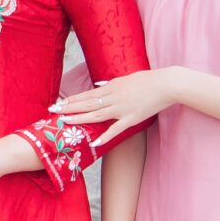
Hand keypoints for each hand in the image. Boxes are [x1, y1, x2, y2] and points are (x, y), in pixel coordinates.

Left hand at [55, 67, 175, 148]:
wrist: (166, 84)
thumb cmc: (148, 80)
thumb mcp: (126, 78)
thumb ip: (111, 83)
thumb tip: (99, 86)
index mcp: (111, 87)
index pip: (87, 95)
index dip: (72, 99)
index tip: (59, 102)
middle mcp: (113, 97)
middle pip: (87, 103)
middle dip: (69, 107)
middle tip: (53, 111)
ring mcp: (121, 108)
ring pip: (96, 114)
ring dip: (80, 118)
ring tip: (65, 121)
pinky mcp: (131, 118)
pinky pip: (115, 129)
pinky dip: (104, 136)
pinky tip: (93, 142)